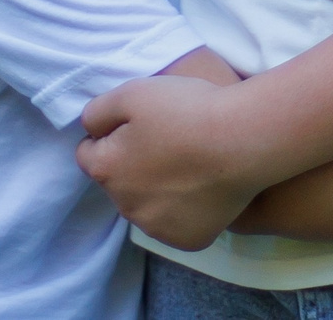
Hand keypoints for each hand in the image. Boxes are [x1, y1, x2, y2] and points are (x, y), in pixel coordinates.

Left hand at [78, 74, 265, 249]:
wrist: (243, 140)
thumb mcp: (132, 93)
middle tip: (169, 139)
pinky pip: (178, 223)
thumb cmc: (187, 111)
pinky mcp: (189, 240)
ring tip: (190, 163)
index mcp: (106, 170)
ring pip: (147, 206)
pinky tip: (204, 187)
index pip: (89, 153)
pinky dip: (185, 208)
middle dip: (134, 163)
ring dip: (158, 189)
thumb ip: (98, 111)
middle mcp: (125, 207)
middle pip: (119, 182)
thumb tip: (90, 129)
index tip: (140, 123)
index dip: (111, 134)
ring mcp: (158, 228)